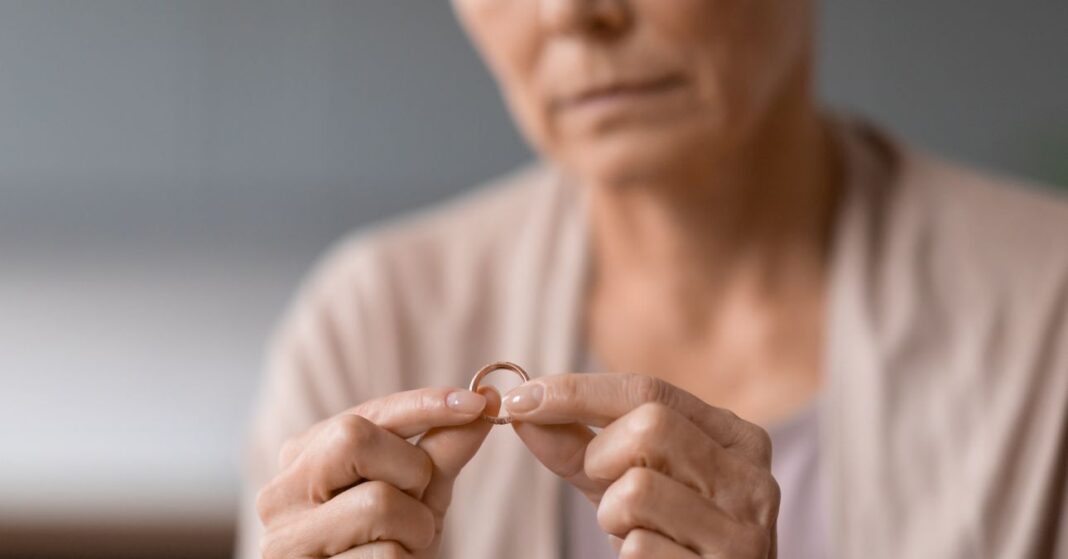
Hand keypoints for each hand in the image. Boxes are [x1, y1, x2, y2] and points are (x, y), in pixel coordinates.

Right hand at [256, 387, 498, 557]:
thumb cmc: (388, 547)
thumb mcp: (418, 494)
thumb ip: (443, 449)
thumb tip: (485, 398)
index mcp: (305, 458)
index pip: (365, 414)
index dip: (424, 404)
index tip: (475, 401)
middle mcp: (282, 492)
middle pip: (352, 439)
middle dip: (410, 468)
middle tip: (418, 500)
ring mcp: (285, 539)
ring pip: (376, 503)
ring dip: (416, 528)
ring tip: (405, 546)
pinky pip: (385, 556)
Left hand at [504, 373, 778, 557]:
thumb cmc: (667, 537)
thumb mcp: (625, 481)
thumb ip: (579, 444)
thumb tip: (522, 408)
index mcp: (735, 438)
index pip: (649, 390)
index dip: (576, 391)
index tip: (520, 399)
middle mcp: (752, 477)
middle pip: (649, 427)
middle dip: (603, 457)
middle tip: (605, 486)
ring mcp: (744, 530)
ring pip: (637, 489)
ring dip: (612, 515)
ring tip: (634, 532)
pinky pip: (640, 548)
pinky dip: (628, 556)